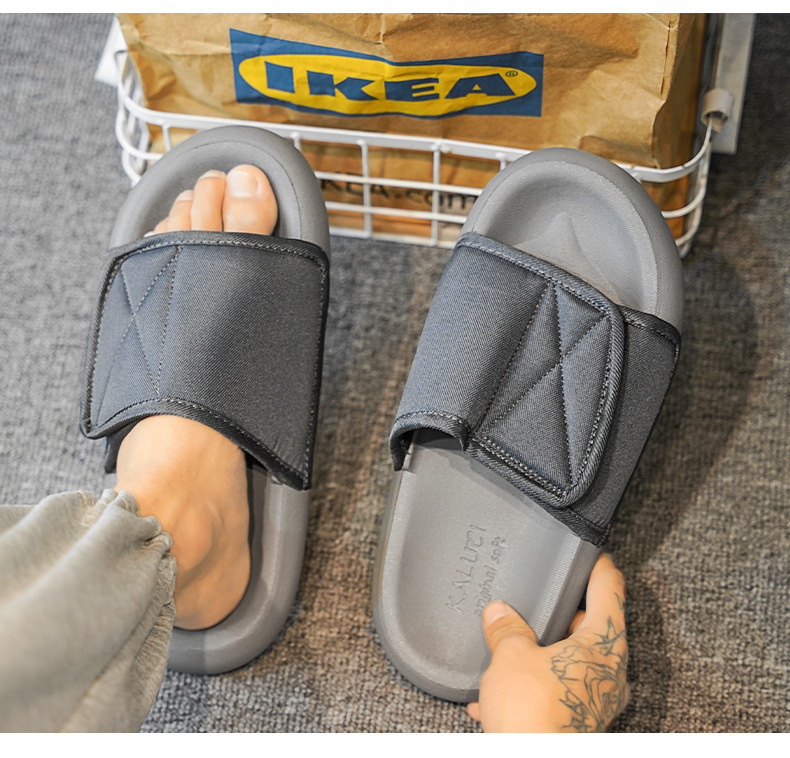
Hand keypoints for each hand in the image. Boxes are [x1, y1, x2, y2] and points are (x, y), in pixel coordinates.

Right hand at [467, 553, 628, 731]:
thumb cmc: (536, 713)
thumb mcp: (511, 655)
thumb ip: (507, 628)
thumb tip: (499, 614)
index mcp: (603, 644)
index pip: (610, 590)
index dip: (601, 567)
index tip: (596, 555)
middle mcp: (609, 672)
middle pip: (593, 628)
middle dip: (565, 617)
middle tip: (543, 605)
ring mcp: (598, 700)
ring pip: (576, 662)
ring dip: (548, 654)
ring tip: (516, 650)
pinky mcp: (581, 723)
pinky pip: (559, 693)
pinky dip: (535, 687)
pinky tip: (502, 693)